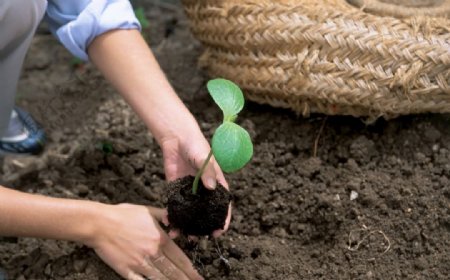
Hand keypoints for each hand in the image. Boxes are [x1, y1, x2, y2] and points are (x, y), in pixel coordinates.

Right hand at [86, 204, 202, 279]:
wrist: (100, 223)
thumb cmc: (123, 215)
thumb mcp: (148, 211)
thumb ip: (165, 216)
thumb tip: (175, 219)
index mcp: (161, 239)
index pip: (181, 258)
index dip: (191, 269)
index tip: (198, 276)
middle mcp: (153, 253)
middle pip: (174, 270)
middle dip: (186, 279)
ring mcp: (140, 263)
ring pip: (161, 278)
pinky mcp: (127, 270)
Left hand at [161, 134, 230, 237]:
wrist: (177, 138)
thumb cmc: (196, 145)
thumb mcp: (204, 157)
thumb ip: (208, 171)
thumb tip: (211, 187)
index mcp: (216, 184)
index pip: (223, 205)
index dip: (223, 219)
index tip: (219, 232)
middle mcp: (204, 191)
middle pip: (205, 213)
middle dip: (202, 228)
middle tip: (197, 238)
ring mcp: (190, 192)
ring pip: (189, 213)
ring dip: (185, 225)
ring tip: (180, 235)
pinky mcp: (176, 190)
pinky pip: (175, 206)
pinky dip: (172, 215)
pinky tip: (168, 222)